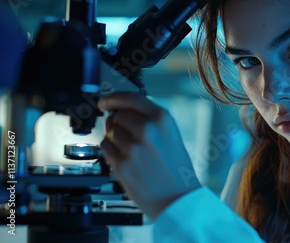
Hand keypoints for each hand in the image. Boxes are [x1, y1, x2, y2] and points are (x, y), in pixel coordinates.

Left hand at [98, 92, 200, 220]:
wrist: (177, 198)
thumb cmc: (176, 170)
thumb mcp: (171, 135)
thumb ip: (149, 120)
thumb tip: (120, 111)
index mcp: (163, 119)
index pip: (131, 98)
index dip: (114, 98)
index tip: (105, 102)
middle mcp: (148, 130)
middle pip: (118, 116)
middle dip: (119, 125)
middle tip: (128, 138)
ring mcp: (134, 147)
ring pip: (110, 132)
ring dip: (115, 140)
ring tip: (132, 153)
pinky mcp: (122, 164)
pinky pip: (105, 148)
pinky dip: (111, 153)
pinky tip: (126, 160)